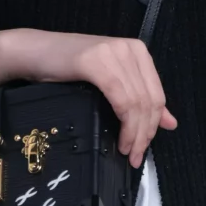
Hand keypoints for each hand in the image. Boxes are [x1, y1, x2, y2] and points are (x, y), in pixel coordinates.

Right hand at [14, 30, 176, 166]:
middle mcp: (131, 49)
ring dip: (135, 133)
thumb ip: (140, 99)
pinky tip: (119, 139)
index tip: (144, 147)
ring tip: (127, 151)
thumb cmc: (68, 69)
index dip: (154, 126)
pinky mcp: (97, 62)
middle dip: (145, 134)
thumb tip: (171, 123)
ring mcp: (114, 53)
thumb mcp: (111, 82)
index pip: (157, 95)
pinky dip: (124, 123)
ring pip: (137, 103)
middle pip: (149, 101)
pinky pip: (121, 99)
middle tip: (135, 156)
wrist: (34, 53)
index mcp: (138, 52)